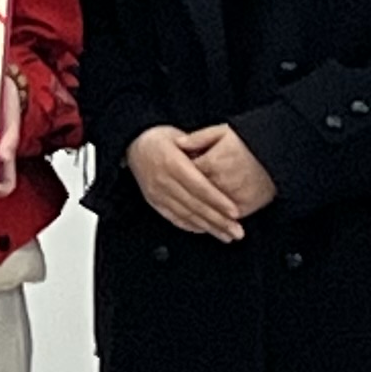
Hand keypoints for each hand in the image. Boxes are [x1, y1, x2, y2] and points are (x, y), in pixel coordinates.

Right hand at [126, 125, 248, 242]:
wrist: (133, 143)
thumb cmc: (160, 139)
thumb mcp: (181, 136)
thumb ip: (201, 151)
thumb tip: (222, 166)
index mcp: (172, 162)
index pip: (199, 186)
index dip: (218, 201)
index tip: (235, 212)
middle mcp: (163, 180)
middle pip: (195, 205)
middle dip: (218, 220)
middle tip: (237, 231)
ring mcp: (157, 193)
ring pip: (186, 215)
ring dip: (208, 228)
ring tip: (226, 235)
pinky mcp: (153, 201)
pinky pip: (174, 218)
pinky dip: (190, 226)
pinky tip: (204, 230)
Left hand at [178, 123, 276, 219]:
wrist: (278, 159)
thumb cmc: (248, 143)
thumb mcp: (223, 132)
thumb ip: (199, 137)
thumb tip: (178, 143)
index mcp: (214, 162)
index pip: (186, 172)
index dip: (180, 172)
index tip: (177, 170)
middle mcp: (222, 182)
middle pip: (194, 192)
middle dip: (185, 192)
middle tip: (178, 189)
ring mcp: (233, 197)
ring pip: (207, 207)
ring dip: (197, 209)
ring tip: (188, 205)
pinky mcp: (244, 208)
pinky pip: (222, 217)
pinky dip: (213, 218)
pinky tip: (205, 219)